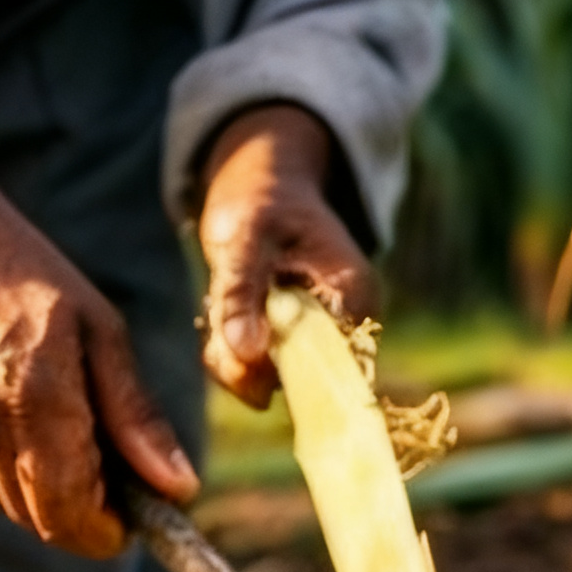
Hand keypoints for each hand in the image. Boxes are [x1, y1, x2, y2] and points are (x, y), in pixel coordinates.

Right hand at [0, 37, 194, 557]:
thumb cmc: (39, 283)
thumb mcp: (106, 335)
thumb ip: (138, 418)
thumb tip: (179, 489)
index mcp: (39, 400)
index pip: (73, 514)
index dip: (108, 532)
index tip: (133, 516)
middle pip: (46, 524)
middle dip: (86, 519)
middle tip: (112, 482)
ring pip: (15, 511)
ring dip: (52, 501)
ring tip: (72, 445)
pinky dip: (18, 480)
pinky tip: (31, 431)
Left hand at [198, 105, 377, 408]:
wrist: (261, 190)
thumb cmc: (262, 200)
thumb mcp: (246, 236)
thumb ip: (241, 294)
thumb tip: (245, 355)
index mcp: (353, 297)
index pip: (336, 366)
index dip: (290, 373)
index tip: (244, 351)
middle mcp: (343, 329)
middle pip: (298, 382)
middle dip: (247, 362)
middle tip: (220, 311)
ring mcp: (316, 343)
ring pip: (269, 382)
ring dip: (230, 356)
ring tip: (219, 300)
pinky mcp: (290, 350)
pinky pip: (254, 374)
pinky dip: (227, 354)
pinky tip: (218, 314)